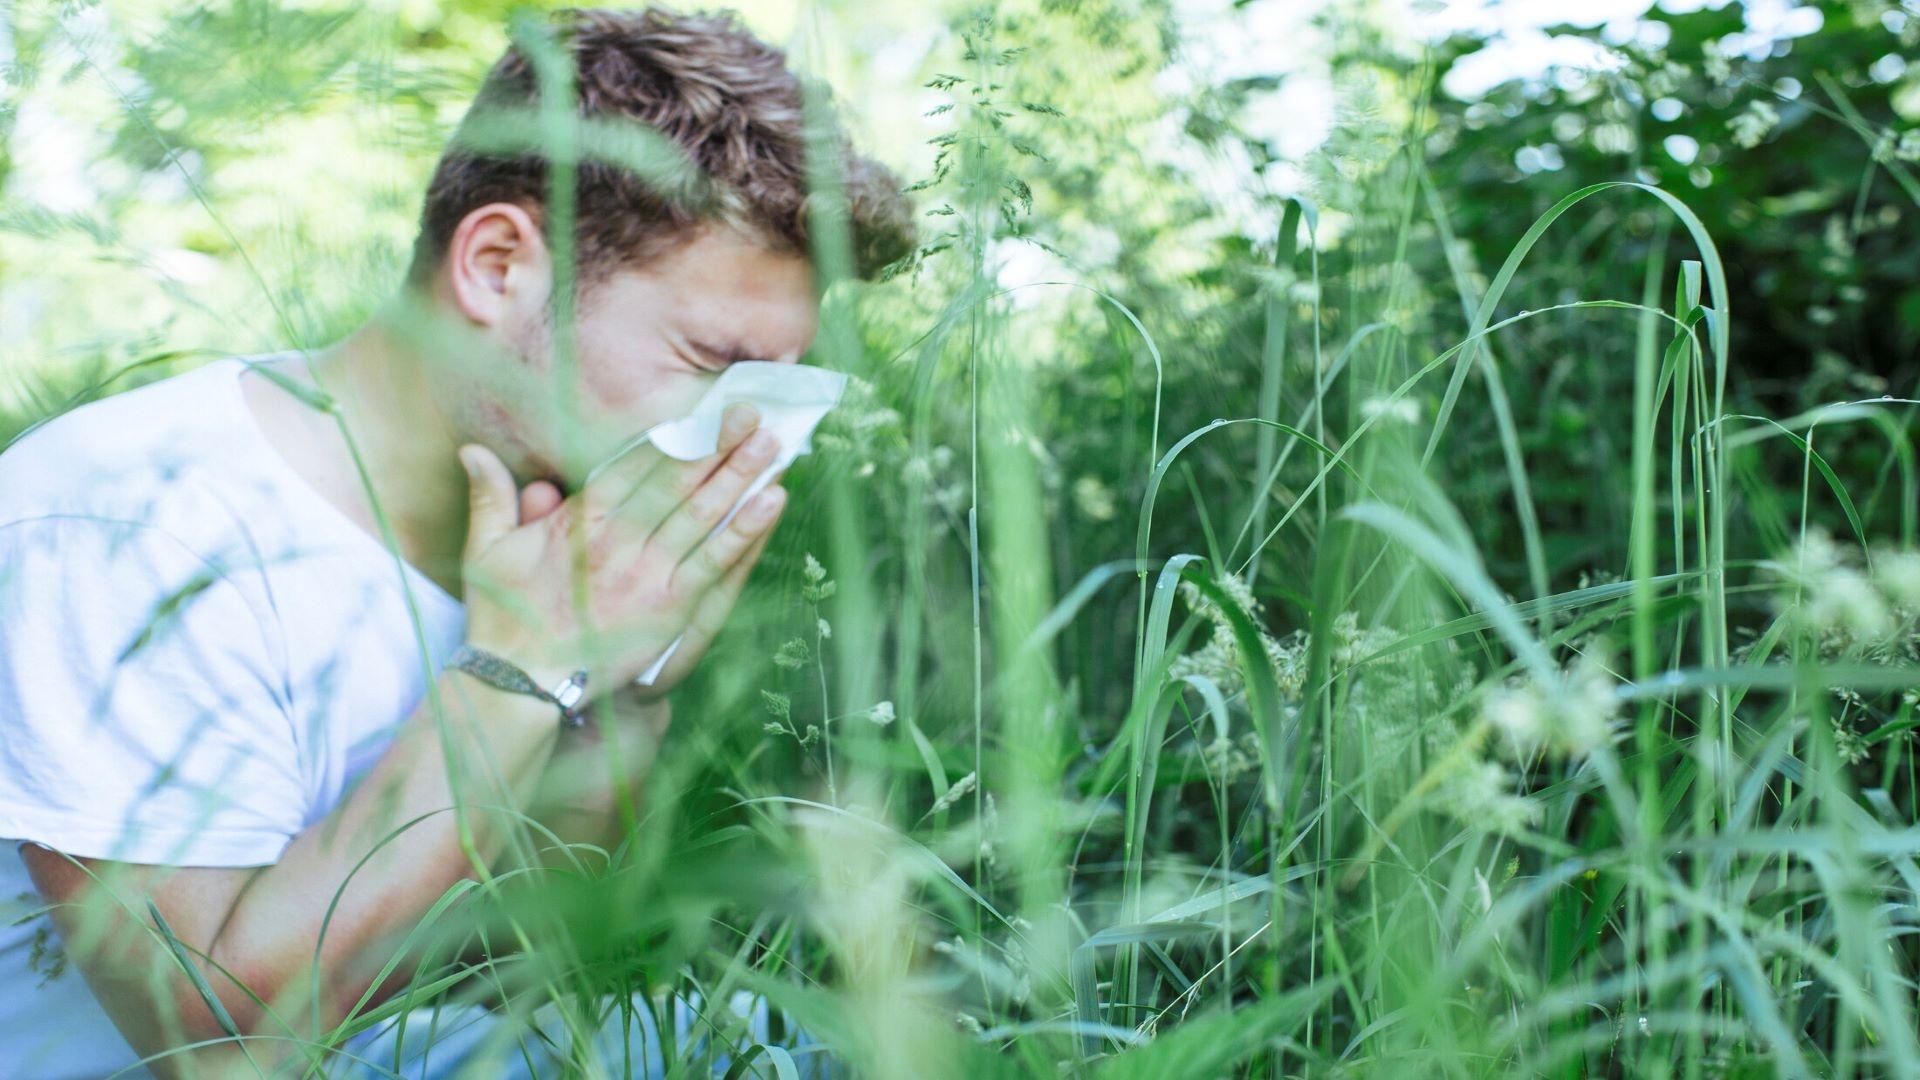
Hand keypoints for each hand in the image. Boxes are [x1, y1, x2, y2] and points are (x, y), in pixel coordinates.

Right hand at [456, 403, 787, 693]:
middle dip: (718, 444)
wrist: (519, 684)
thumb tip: (471, 449)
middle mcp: (620, 540)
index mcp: (580, 520)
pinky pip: (716, 560)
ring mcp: (649, 574)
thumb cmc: (502, 618)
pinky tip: (772, 502)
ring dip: (740, 477)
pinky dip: (746, 530)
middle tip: (753, 413)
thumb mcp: (486, 550)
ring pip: (703, 514)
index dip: (676, 435)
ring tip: (772, 446)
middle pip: (678, 481)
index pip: (637, 465)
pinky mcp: (670, 608)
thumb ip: (491, 496)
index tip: (706, 410)